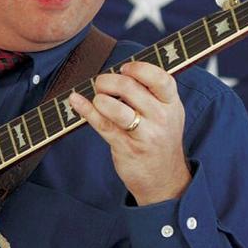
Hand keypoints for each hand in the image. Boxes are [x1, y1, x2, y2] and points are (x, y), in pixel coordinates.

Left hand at [67, 62, 190, 205]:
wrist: (164, 180)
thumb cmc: (160, 140)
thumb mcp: (168, 114)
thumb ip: (152, 93)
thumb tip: (121, 71)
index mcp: (172, 104)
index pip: (159, 77)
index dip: (138, 67)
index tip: (124, 69)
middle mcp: (160, 118)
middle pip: (129, 87)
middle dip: (108, 81)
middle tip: (101, 84)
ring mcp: (144, 134)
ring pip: (114, 106)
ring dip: (99, 97)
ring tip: (98, 99)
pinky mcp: (126, 148)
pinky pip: (102, 124)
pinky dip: (85, 109)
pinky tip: (75, 101)